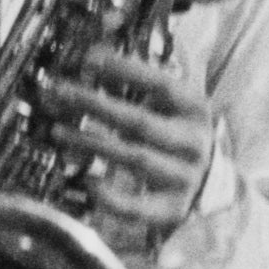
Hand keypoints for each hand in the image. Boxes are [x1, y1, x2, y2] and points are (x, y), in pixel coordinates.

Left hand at [47, 35, 214, 242]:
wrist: (211, 184)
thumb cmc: (179, 136)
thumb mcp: (169, 106)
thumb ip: (136, 84)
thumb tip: (91, 59)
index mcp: (195, 110)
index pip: (160, 84)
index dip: (124, 70)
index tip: (88, 59)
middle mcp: (193, 143)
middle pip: (139, 121)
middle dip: (95, 105)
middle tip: (60, 93)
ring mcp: (185, 177)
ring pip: (134, 158)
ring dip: (92, 142)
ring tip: (57, 131)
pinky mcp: (172, 209)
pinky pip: (138, 206)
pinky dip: (110, 195)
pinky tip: (87, 181)